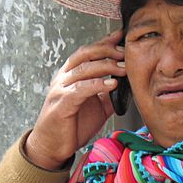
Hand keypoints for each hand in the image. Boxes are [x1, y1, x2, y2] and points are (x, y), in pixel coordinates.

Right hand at [24, 30, 126, 169]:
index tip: (122, 35)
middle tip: (125, 53)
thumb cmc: (73, 124)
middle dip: (107, 50)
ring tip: (124, 68)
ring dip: (106, 66)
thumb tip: (129, 84)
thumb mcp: (98, 106)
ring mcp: (61, 89)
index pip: (89, 52)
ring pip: (83, 69)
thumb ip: (109, 93)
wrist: (53, 146)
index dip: (105, 42)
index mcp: (72, 74)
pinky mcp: (61, 103)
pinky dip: (96, 85)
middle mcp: (64, 77)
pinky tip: (111, 84)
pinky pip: (80, 89)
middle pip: (85, 54)